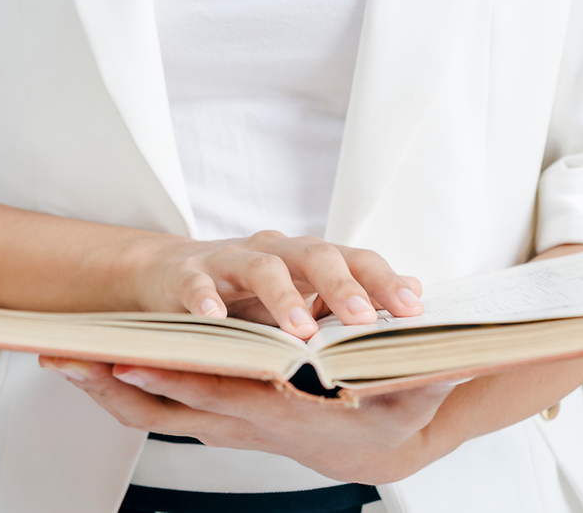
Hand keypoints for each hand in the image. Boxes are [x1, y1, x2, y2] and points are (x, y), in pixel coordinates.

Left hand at [39, 357, 458, 484]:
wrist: (381, 449)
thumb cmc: (396, 416)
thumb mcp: (415, 396)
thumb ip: (421, 381)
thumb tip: (442, 366)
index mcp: (287, 412)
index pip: (223, 397)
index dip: (177, 382)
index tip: (131, 364)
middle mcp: (248, 420)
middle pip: (168, 409)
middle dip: (114, 387)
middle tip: (67, 360)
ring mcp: (231, 421)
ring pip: (157, 411)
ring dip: (108, 388)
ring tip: (66, 359)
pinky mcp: (226, 414)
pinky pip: (166, 407)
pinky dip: (130, 389)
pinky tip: (103, 367)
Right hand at [122, 230, 423, 338]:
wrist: (166, 275)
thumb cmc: (243, 293)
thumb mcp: (298, 296)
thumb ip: (350, 296)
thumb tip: (416, 289)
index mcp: (305, 258)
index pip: (353, 260)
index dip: (382, 281)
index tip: (412, 310)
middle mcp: (274, 251)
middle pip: (314, 256)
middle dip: (342, 286)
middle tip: (363, 320)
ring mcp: (229, 260)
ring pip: (262, 268)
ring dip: (283, 298)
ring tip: (300, 332)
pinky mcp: (186, 274)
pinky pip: (196, 283)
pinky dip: (206, 299)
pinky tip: (215, 319)